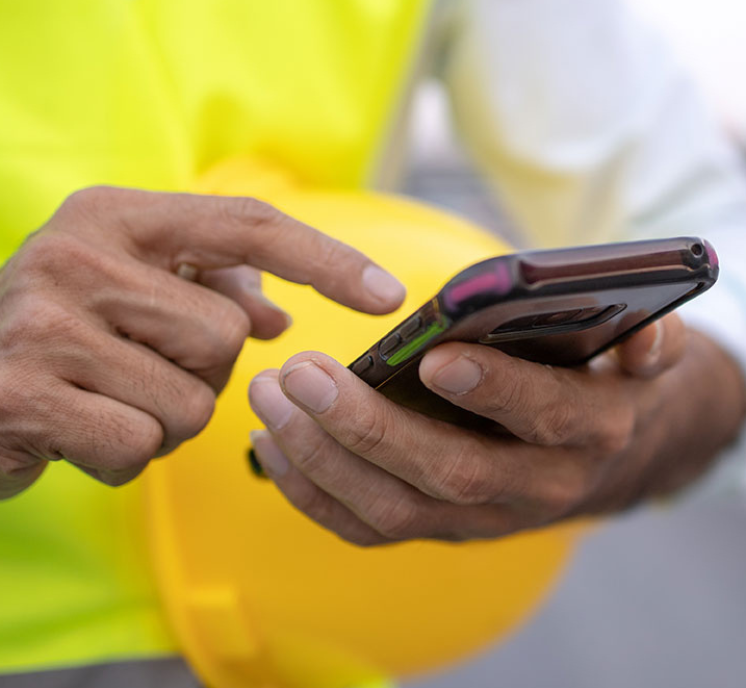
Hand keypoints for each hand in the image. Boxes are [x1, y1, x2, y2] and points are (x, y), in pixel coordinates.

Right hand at [0, 186, 404, 498]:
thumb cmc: (62, 339)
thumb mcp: (130, 292)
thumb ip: (206, 287)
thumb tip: (278, 310)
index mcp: (114, 215)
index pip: (247, 224)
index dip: (326, 258)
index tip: (389, 295)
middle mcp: (75, 253)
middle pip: (227, 333)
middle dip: (203, 373)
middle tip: (140, 371)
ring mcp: (42, 321)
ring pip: (191, 398)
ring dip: (165, 420)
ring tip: (107, 401)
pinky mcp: (22, 392)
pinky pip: (140, 444)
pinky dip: (123, 456)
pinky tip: (78, 435)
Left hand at [249, 314, 745, 544]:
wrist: (611, 454)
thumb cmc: (609, 379)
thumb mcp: (648, 353)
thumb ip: (655, 340)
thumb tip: (648, 337)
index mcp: (593, 430)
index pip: (547, 416)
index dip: (496, 391)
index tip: (434, 358)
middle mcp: (538, 487)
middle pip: (451, 474)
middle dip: (370, 428)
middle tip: (302, 374)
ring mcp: (485, 519)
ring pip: (397, 510)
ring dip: (324, 458)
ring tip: (269, 398)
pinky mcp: (443, 529)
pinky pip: (371, 529)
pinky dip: (314, 495)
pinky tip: (271, 446)